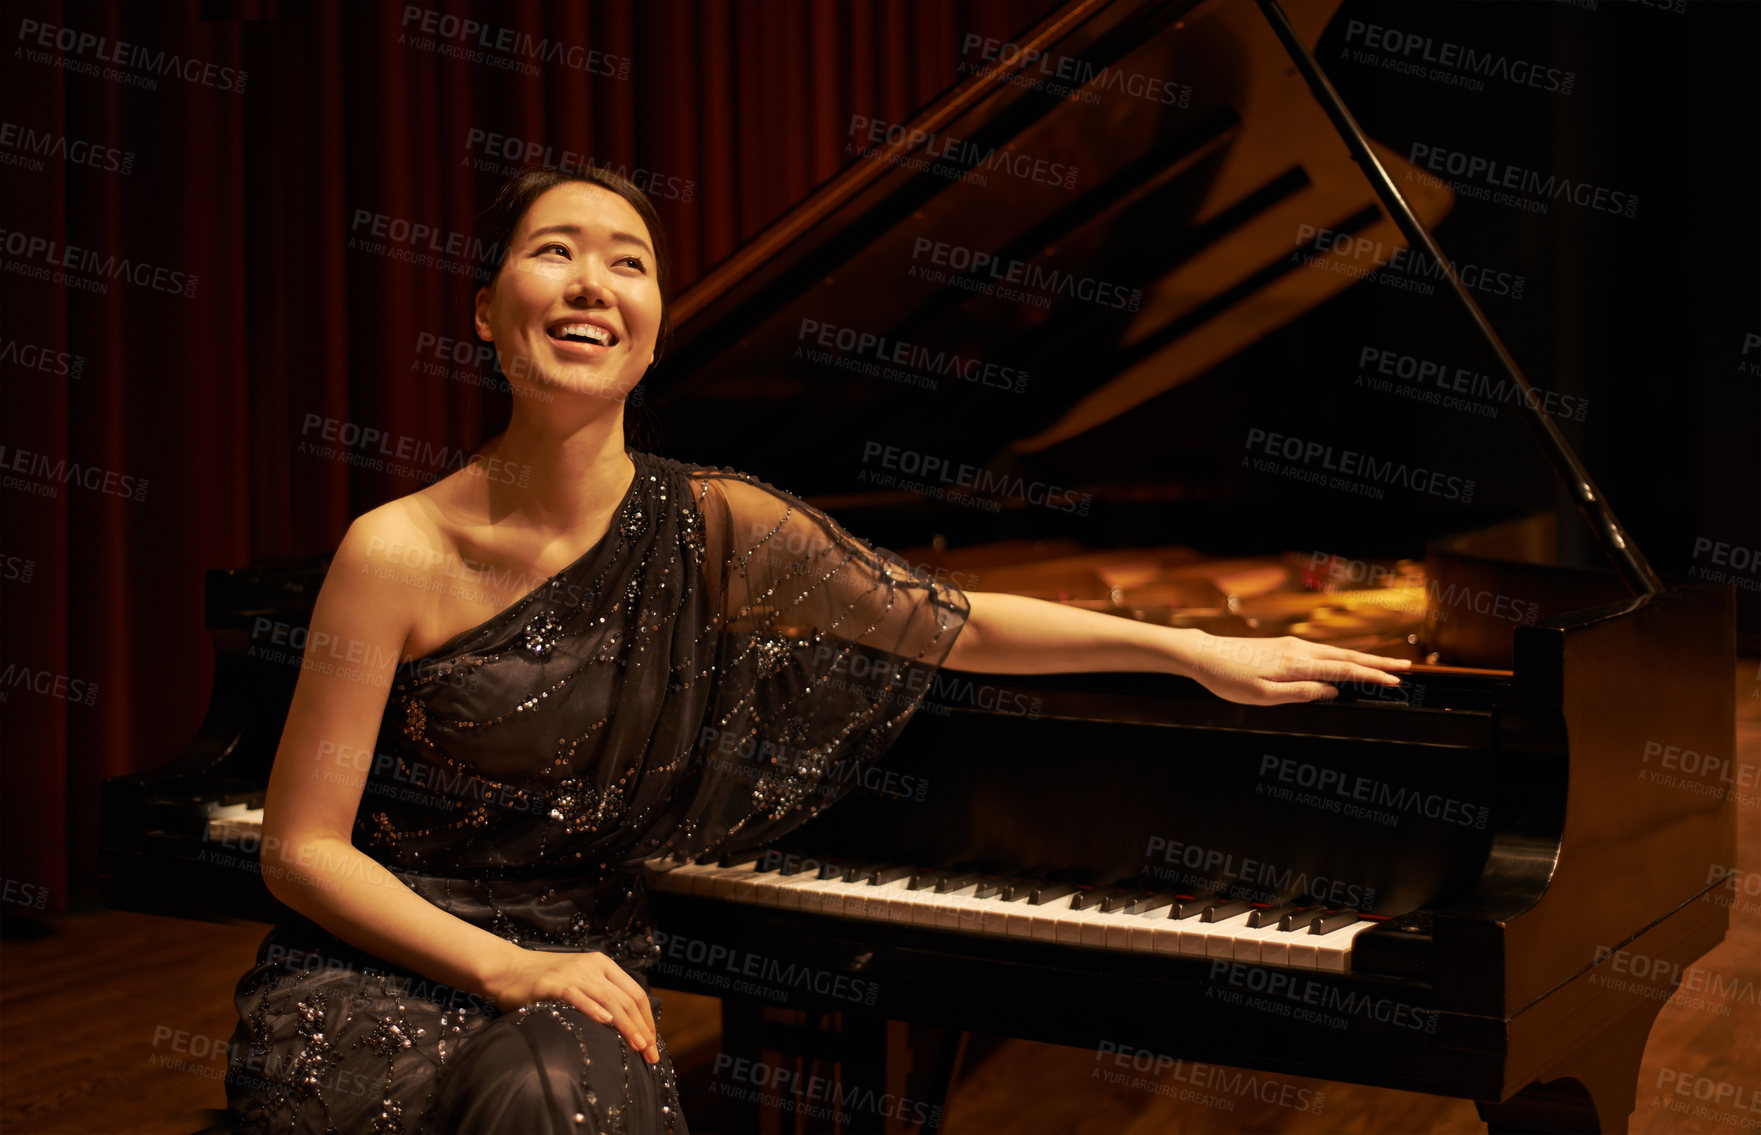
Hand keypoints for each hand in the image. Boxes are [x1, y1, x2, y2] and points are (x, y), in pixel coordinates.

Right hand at [486, 947, 661, 1063]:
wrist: (506, 969)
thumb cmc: (543, 981)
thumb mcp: (579, 982)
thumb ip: (599, 995)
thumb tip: (624, 1026)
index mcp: (603, 965)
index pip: (635, 992)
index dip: (647, 1019)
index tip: (652, 1043)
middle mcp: (592, 967)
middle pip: (628, 999)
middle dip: (643, 1029)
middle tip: (651, 1054)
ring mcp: (574, 974)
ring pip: (610, 1000)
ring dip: (627, 1025)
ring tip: (639, 1046)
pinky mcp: (554, 984)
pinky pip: (578, 997)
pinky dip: (594, 1009)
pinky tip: (606, 1023)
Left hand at [1182, 633, 1411, 705]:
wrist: (1204, 654)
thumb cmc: (1229, 680)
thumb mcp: (1262, 696)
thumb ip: (1300, 693)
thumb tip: (1332, 692)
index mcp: (1297, 664)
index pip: (1344, 670)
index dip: (1372, 676)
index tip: (1397, 682)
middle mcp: (1299, 650)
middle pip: (1347, 657)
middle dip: (1379, 664)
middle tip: (1407, 669)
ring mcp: (1293, 646)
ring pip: (1336, 652)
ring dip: (1364, 659)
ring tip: (1386, 665)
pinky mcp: (1285, 646)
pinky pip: (1323, 651)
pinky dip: (1344, 656)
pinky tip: (1349, 661)